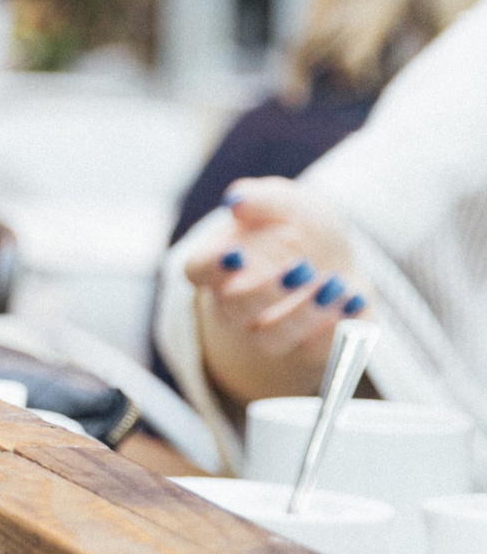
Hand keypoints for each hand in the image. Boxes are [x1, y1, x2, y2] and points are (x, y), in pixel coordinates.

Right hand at [185, 179, 364, 408]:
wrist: (333, 258)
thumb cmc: (297, 227)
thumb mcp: (287, 203)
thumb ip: (264, 199)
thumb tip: (237, 201)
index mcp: (219, 265)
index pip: (198, 270)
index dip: (213, 266)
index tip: (237, 254)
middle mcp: (234, 304)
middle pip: (233, 310)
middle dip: (265, 292)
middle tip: (301, 267)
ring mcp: (268, 331)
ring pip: (271, 339)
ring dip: (303, 316)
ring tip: (336, 285)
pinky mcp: (308, 348)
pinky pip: (315, 353)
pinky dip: (336, 330)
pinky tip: (354, 300)